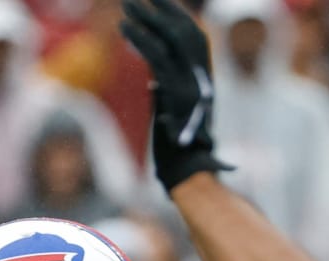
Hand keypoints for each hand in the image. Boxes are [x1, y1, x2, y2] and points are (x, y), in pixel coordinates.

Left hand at [120, 0, 229, 192]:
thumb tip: (154, 85)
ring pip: (171, 39)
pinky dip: (140, 39)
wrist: (188, 175)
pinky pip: (158, 57)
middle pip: (186, 32)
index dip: (178, 18)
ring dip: (147, 17)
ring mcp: (191, 86)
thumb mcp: (176, 121)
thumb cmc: (181, 156)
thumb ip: (168, 97)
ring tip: (126, 4)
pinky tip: (125, 27)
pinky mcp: (177, 93)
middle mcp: (201, 81)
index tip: (159, 3)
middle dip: (165, 9)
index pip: (195, 40)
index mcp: (204, 84)